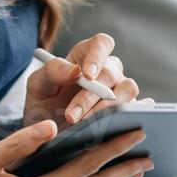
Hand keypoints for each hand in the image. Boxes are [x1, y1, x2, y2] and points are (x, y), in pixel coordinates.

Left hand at [24, 33, 142, 127]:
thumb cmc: (44, 103)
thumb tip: (75, 69)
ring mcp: (121, 91)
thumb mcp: (37, 86)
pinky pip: (138, 110)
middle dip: (90, 96)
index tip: (86, 76)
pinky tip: (113, 130)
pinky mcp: (129, 111)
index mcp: (86, 56)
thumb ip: (51, 72)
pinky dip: (130, 118)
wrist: (49, 133)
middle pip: (111, 73)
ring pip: (128, 90)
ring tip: (85, 125)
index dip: (97, 56)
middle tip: (71, 116)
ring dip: (107, 109)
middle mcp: (108, 71)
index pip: (101, 43)